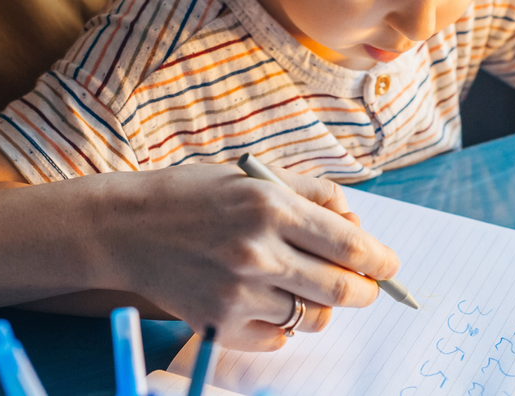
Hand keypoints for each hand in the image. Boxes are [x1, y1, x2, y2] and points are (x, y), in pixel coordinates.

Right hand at [88, 163, 398, 350]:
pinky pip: (277, 338)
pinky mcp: (219, 324)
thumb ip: (313, 194)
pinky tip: (267, 301)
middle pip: (342, 290)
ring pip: (313, 317)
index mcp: (271, 206)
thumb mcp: (253, 176)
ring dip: (320, 306)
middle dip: (366, 292)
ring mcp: (238, 293)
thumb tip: (359, 227)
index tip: (390, 266)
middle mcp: (258, 252)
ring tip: (305, 287)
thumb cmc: (192, 195)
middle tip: (367, 288)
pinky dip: (283, 325)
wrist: (124, 227)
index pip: (351, 246)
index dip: (382, 261)